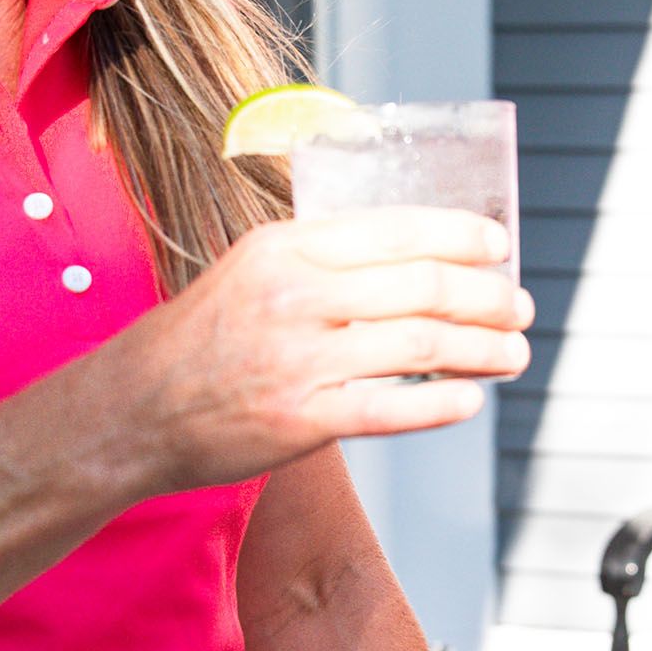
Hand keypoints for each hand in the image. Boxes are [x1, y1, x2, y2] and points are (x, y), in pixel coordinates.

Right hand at [113, 211, 530, 491]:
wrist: (131, 409)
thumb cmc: (199, 340)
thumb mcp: (250, 269)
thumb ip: (320, 258)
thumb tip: (410, 257)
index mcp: (286, 247)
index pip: (397, 229)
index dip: (462, 237)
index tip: (498, 246)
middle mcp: (296, 296)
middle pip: (424, 286)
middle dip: (488, 297)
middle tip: (520, 307)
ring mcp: (298, 360)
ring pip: (421, 346)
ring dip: (483, 350)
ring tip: (513, 354)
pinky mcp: (300, 421)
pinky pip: (392, 408)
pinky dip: (443, 403)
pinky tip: (469, 399)